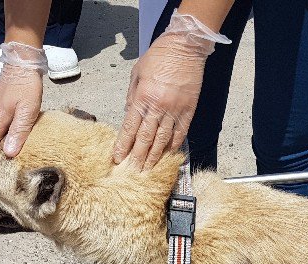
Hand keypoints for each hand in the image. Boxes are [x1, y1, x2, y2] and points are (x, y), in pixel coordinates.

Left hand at [112, 12, 229, 169]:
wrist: (185, 47)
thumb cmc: (158, 57)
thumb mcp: (137, 73)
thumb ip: (132, 96)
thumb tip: (129, 116)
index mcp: (143, 97)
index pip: (130, 128)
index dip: (123, 146)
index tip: (118, 159)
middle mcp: (158, 107)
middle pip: (146, 139)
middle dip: (138, 157)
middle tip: (132, 172)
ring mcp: (175, 110)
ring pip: (163, 140)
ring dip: (154, 157)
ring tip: (148, 170)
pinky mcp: (189, 111)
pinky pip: (180, 133)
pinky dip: (173, 146)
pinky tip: (167, 155)